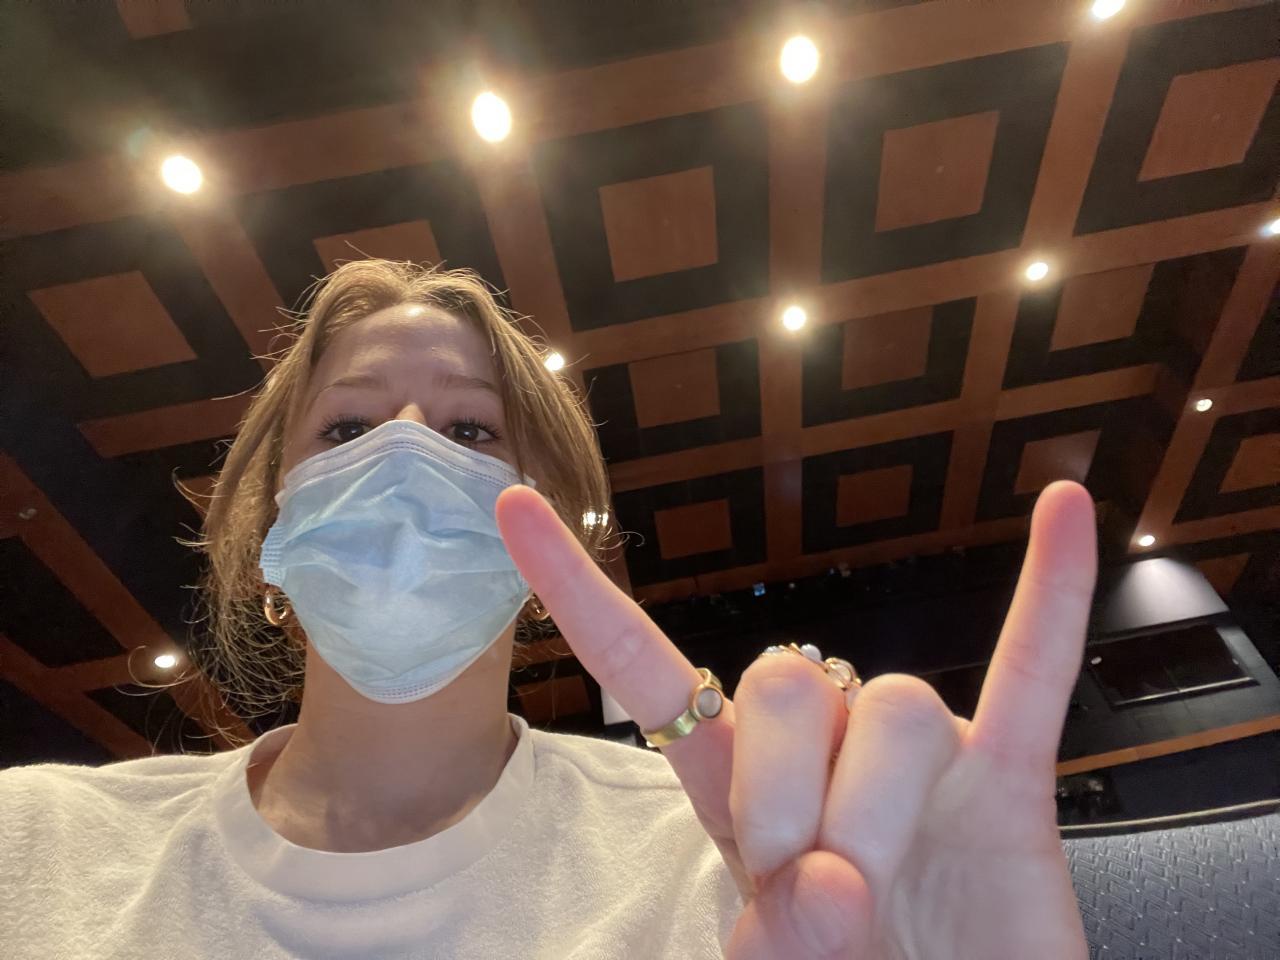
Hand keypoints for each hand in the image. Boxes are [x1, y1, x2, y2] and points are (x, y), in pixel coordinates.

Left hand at [497, 480, 1094, 958]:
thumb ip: (777, 946)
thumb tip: (826, 878)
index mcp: (735, 791)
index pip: (648, 669)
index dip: (578, 594)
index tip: (513, 511)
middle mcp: (825, 754)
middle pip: (786, 679)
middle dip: (783, 786)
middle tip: (802, 879)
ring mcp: (922, 761)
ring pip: (895, 701)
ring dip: (879, 802)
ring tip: (881, 883)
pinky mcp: (1011, 780)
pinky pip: (1033, 670)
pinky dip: (1050, 598)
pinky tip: (1066, 517)